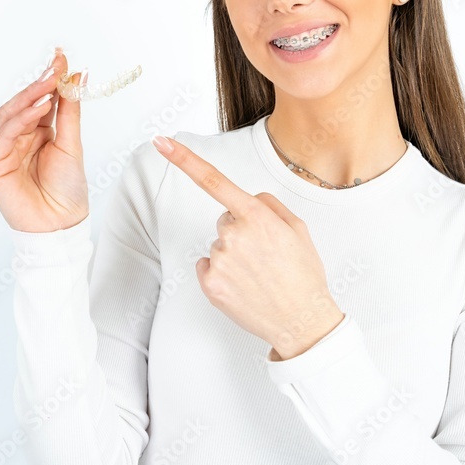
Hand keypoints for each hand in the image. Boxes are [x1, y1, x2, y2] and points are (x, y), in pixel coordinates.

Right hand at [0, 48, 89, 232]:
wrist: (61, 224)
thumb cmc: (67, 189)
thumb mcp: (72, 144)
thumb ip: (70, 111)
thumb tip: (78, 76)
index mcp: (37, 132)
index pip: (39, 99)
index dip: (48, 79)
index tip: (60, 56)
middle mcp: (18, 139)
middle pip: (22, 104)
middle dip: (38, 84)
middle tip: (55, 66)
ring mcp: (4, 151)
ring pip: (9, 115)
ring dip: (29, 98)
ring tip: (49, 86)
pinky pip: (4, 136)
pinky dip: (21, 120)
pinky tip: (39, 109)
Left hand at [151, 135, 344, 359]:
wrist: (301, 321)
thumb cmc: (303, 275)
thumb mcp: (298, 228)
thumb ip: (268, 205)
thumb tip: (245, 199)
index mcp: (255, 216)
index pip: (213, 180)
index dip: (184, 159)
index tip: (161, 143)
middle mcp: (232, 234)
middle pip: (224, 220)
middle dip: (240, 231)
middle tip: (266, 256)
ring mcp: (219, 260)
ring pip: (219, 245)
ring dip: (234, 255)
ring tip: (259, 274)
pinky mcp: (209, 283)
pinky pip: (208, 265)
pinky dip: (221, 274)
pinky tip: (243, 285)